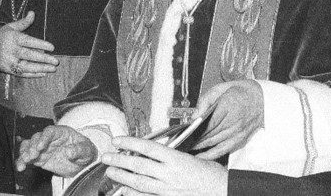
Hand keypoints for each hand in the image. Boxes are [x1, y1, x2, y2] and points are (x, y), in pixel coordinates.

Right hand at [0, 11, 58, 77]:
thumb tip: (33, 13)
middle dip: (43, 59)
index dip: (41, 44)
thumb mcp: (11, 27)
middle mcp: (10, 50)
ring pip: (26, 66)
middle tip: (56, 61)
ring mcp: (9, 61)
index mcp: (13, 38)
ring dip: (41, 68)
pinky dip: (32, 75)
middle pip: (29, 55)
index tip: (52, 47)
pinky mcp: (8, 69)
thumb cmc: (1, 36)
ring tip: (52, 69)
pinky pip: (22, 73)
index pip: (28, 41)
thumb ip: (23, 22)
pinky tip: (43, 74)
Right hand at [15, 125, 96, 176]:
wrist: (81, 163)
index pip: (49, 131)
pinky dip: (22, 161)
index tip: (41, 146)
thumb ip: (78, 150)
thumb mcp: (86, 149)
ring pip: (29, 146)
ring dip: (25, 152)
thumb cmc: (84, 151)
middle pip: (37, 138)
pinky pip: (27, 157)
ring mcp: (43, 148)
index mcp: (61, 132)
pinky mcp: (38, 158)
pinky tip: (20, 167)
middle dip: (33, 146)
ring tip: (24, 161)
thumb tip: (69, 151)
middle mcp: (49, 139)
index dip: (44, 138)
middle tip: (32, 156)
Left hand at [102, 136, 226, 195]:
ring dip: (122, 177)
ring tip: (110, 172)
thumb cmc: (212, 175)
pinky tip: (124, 192)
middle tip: (106, 157)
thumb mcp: (193, 158)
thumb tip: (155, 151)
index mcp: (176, 159)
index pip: (147, 147)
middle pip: (138, 165)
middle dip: (119, 160)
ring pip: (139, 183)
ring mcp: (168, 190)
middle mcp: (169, 174)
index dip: (130, 142)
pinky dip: (134, 195)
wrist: (224, 192)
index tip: (117, 140)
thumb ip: (173, 155)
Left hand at [192, 79, 263, 159]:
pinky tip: (199, 156)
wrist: (262, 99)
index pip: (209, 121)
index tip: (184, 130)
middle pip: (210, 133)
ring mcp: (238, 132)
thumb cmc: (240, 92)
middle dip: (194, 138)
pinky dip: (210, 154)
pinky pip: (223, 150)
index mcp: (229, 105)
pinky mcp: (240, 140)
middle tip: (180, 140)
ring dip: (199, 146)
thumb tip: (193, 116)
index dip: (196, 128)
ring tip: (185, 146)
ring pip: (214, 142)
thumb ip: (205, 101)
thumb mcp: (221, 88)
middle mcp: (234, 121)